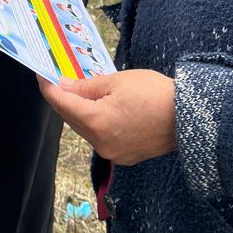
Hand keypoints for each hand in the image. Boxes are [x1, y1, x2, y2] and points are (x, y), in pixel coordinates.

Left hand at [38, 70, 175, 163]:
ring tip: (82, 93)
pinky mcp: (124, 157)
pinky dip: (96, 123)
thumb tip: (64, 86)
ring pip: (85, 130)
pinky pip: (100, 138)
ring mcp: (112, 153)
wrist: (190, 118)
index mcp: (97, 122)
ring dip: (80, 112)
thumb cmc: (156, 94)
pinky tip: (101, 110)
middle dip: (63, 100)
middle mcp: (100, 143)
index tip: (42, 76)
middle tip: (60, 81)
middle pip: (72, 119)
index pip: (62, 104)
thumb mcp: (117, 81)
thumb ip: (86, 86)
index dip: (49, 88)